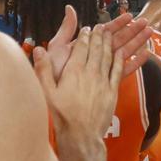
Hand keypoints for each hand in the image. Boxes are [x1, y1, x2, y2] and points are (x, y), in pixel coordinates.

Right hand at [33, 27, 123, 143]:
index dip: (84, 36)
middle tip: (101, 26)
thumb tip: (38, 50)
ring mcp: (103, 82)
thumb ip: (43, 69)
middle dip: (99, 36)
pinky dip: (120, 60)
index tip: (86, 28)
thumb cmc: (61, 115)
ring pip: (108, 57)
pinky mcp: (112, 91)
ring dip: (109, 43)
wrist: (81, 134)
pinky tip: (122, 52)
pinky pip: (118, 71)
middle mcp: (90, 73)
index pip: (81, 48)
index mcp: (73, 71)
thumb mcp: (46, 92)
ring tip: (110, 33)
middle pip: (96, 49)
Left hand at [46, 5, 151, 79]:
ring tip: (149, 32)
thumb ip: (66, 30)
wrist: (55, 100)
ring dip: (137, 42)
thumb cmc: (54, 74)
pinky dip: (136, 62)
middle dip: (132, 30)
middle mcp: (96, 57)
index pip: (105, 31)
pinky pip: (124, 70)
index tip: (129, 16)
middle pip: (118, 40)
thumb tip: (70, 8)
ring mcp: (103, 69)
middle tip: (144, 21)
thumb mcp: (57, 48)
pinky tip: (146, 54)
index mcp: (86, 47)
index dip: (117, 23)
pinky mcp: (108, 81)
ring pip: (124, 52)